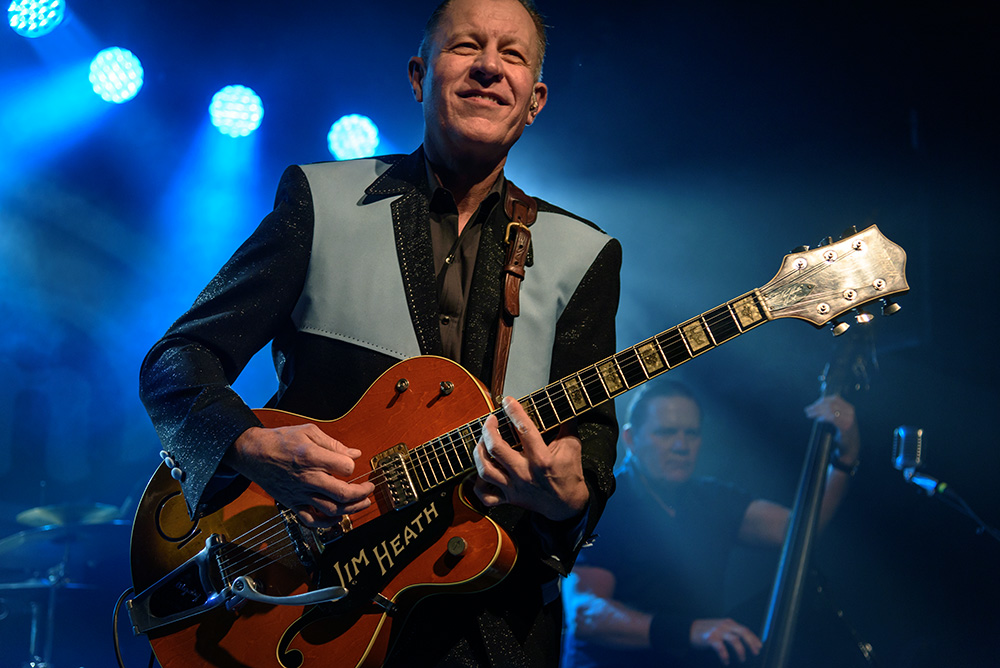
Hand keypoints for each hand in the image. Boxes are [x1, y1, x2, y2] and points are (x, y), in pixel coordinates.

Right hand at [228, 424, 374, 526]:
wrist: (253, 453)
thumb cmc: (281, 440)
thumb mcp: (308, 432)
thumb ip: (334, 444)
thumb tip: (355, 454)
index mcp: (311, 457)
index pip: (345, 467)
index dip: (352, 465)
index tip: (351, 464)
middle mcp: (307, 478)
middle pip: (342, 493)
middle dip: (362, 493)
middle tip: (369, 488)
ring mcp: (300, 494)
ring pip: (331, 509)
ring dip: (352, 508)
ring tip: (363, 503)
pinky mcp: (293, 503)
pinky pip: (311, 521)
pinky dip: (327, 523)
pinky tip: (338, 516)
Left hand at [472, 396, 588, 520]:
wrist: (568, 506)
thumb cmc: (569, 474)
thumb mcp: (572, 446)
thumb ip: (567, 424)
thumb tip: (567, 405)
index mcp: (542, 459)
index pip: (524, 429)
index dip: (514, 411)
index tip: (508, 401)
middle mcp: (524, 473)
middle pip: (496, 448)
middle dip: (489, 429)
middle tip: (491, 420)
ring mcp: (514, 487)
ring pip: (485, 470)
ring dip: (478, 452)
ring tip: (481, 441)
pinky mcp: (509, 498)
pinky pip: (485, 495)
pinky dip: (477, 484)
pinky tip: (479, 470)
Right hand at [689, 618, 761, 665]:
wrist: (689, 629)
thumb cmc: (705, 630)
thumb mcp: (720, 626)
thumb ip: (730, 630)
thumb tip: (743, 640)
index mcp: (728, 622)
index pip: (745, 629)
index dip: (753, 638)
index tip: (760, 646)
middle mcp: (725, 625)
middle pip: (743, 632)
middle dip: (751, 643)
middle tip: (756, 653)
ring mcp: (718, 631)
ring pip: (734, 640)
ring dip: (740, 651)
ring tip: (742, 659)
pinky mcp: (710, 638)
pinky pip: (721, 648)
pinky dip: (725, 656)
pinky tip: (726, 661)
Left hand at [804, 394, 859, 461]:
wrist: (851, 448)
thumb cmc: (842, 434)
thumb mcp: (839, 419)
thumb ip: (833, 411)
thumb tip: (817, 405)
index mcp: (849, 408)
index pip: (835, 398)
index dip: (822, 400)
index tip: (813, 404)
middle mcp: (850, 412)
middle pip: (831, 404)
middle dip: (817, 406)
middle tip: (808, 410)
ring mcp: (849, 420)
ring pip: (830, 410)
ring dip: (817, 411)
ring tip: (809, 414)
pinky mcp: (846, 427)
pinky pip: (833, 418)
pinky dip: (823, 418)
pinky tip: (818, 420)